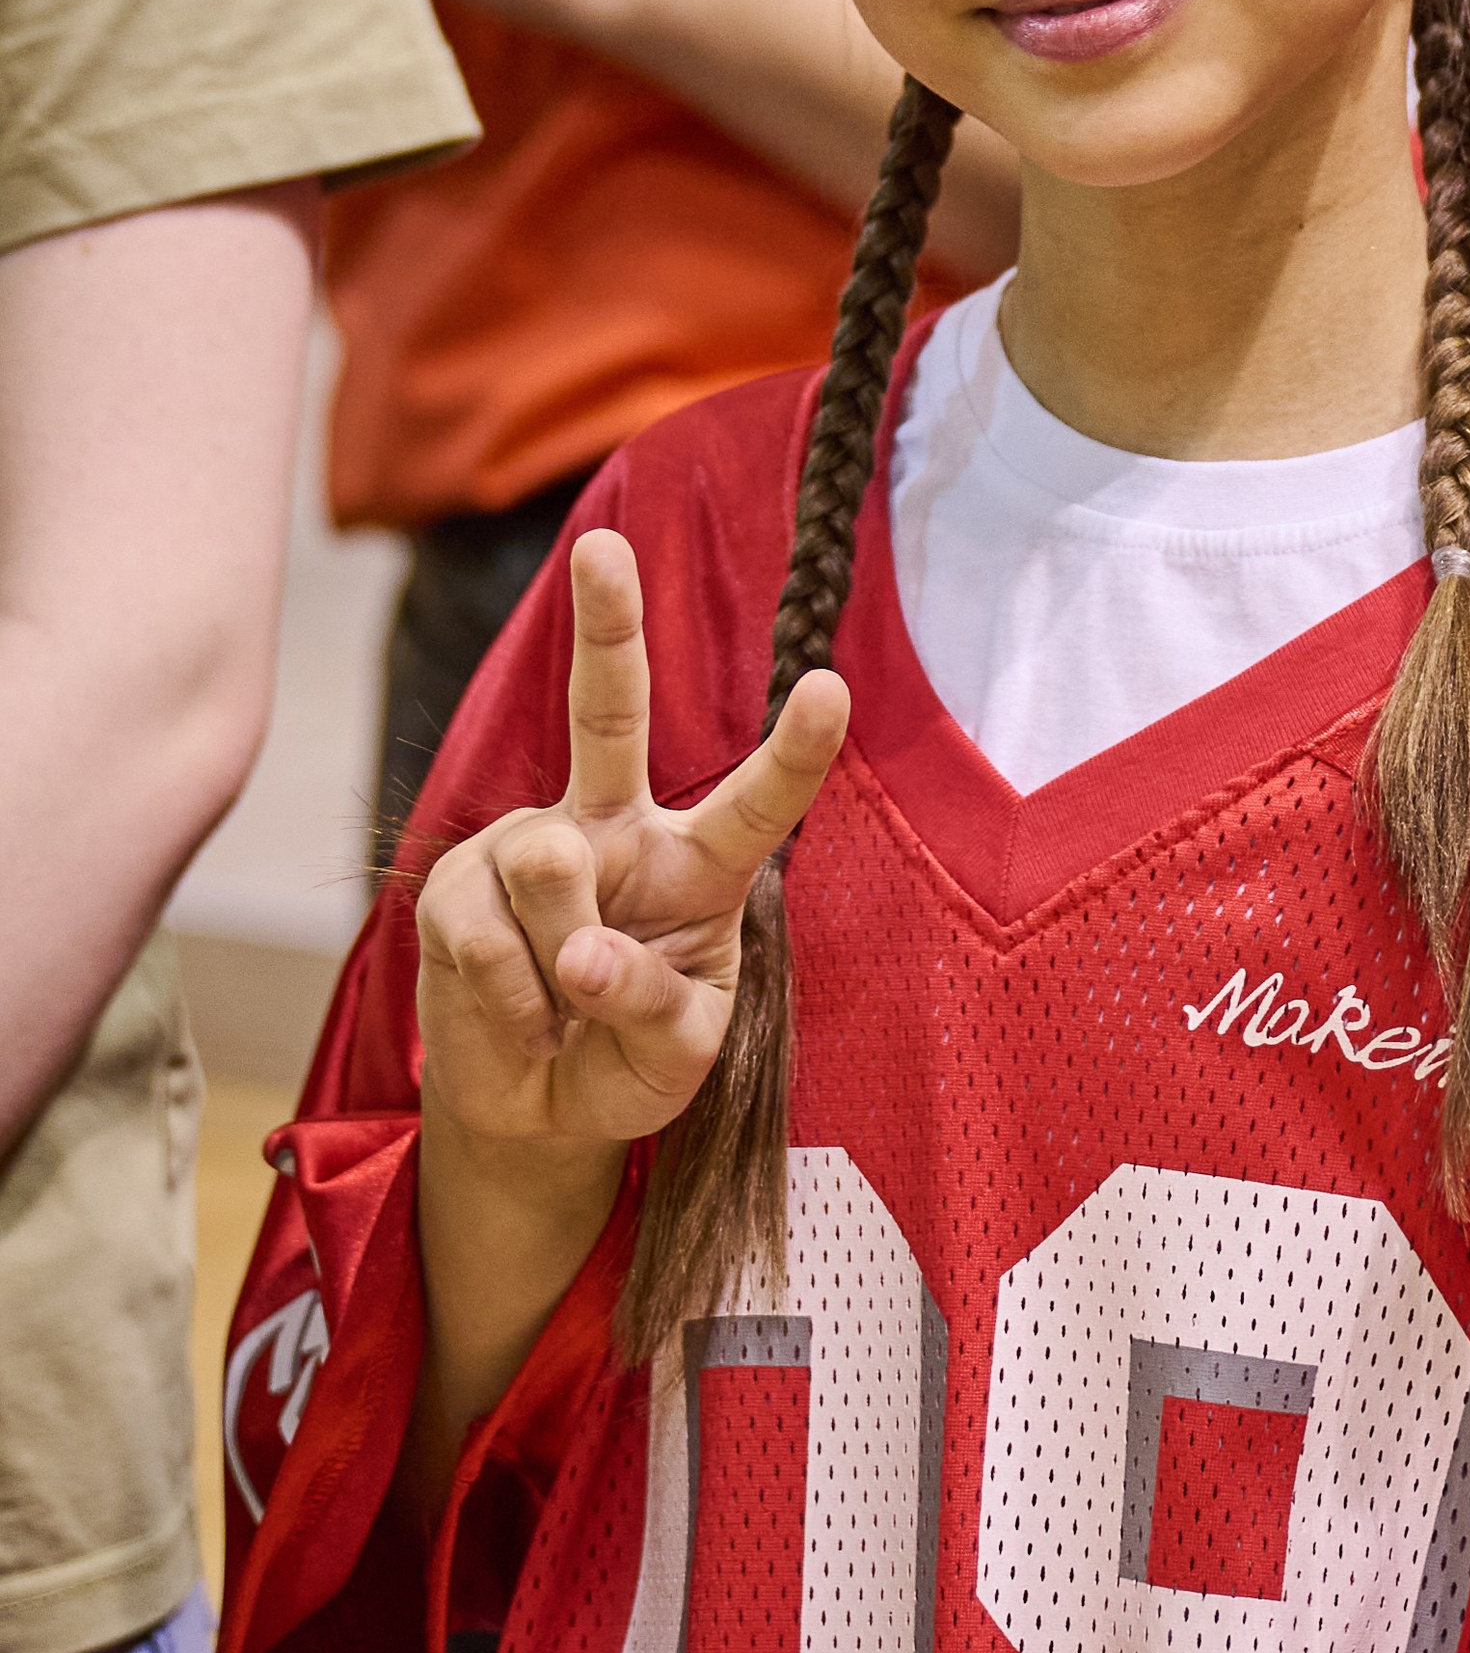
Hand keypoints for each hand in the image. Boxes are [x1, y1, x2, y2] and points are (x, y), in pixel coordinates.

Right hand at [416, 529, 847, 1163]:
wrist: (533, 1106)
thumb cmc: (628, 1058)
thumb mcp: (680, 1055)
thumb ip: (655, 1005)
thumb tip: (579, 954)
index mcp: (700, 864)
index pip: (755, 805)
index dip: (794, 750)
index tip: (831, 686)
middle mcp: (618, 832)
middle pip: (610, 715)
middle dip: (606, 626)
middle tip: (601, 546)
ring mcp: (531, 849)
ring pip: (551, 870)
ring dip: (562, 961)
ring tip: (566, 1007)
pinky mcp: (456, 886)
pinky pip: (486, 936)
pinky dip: (511, 1001)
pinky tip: (523, 1018)